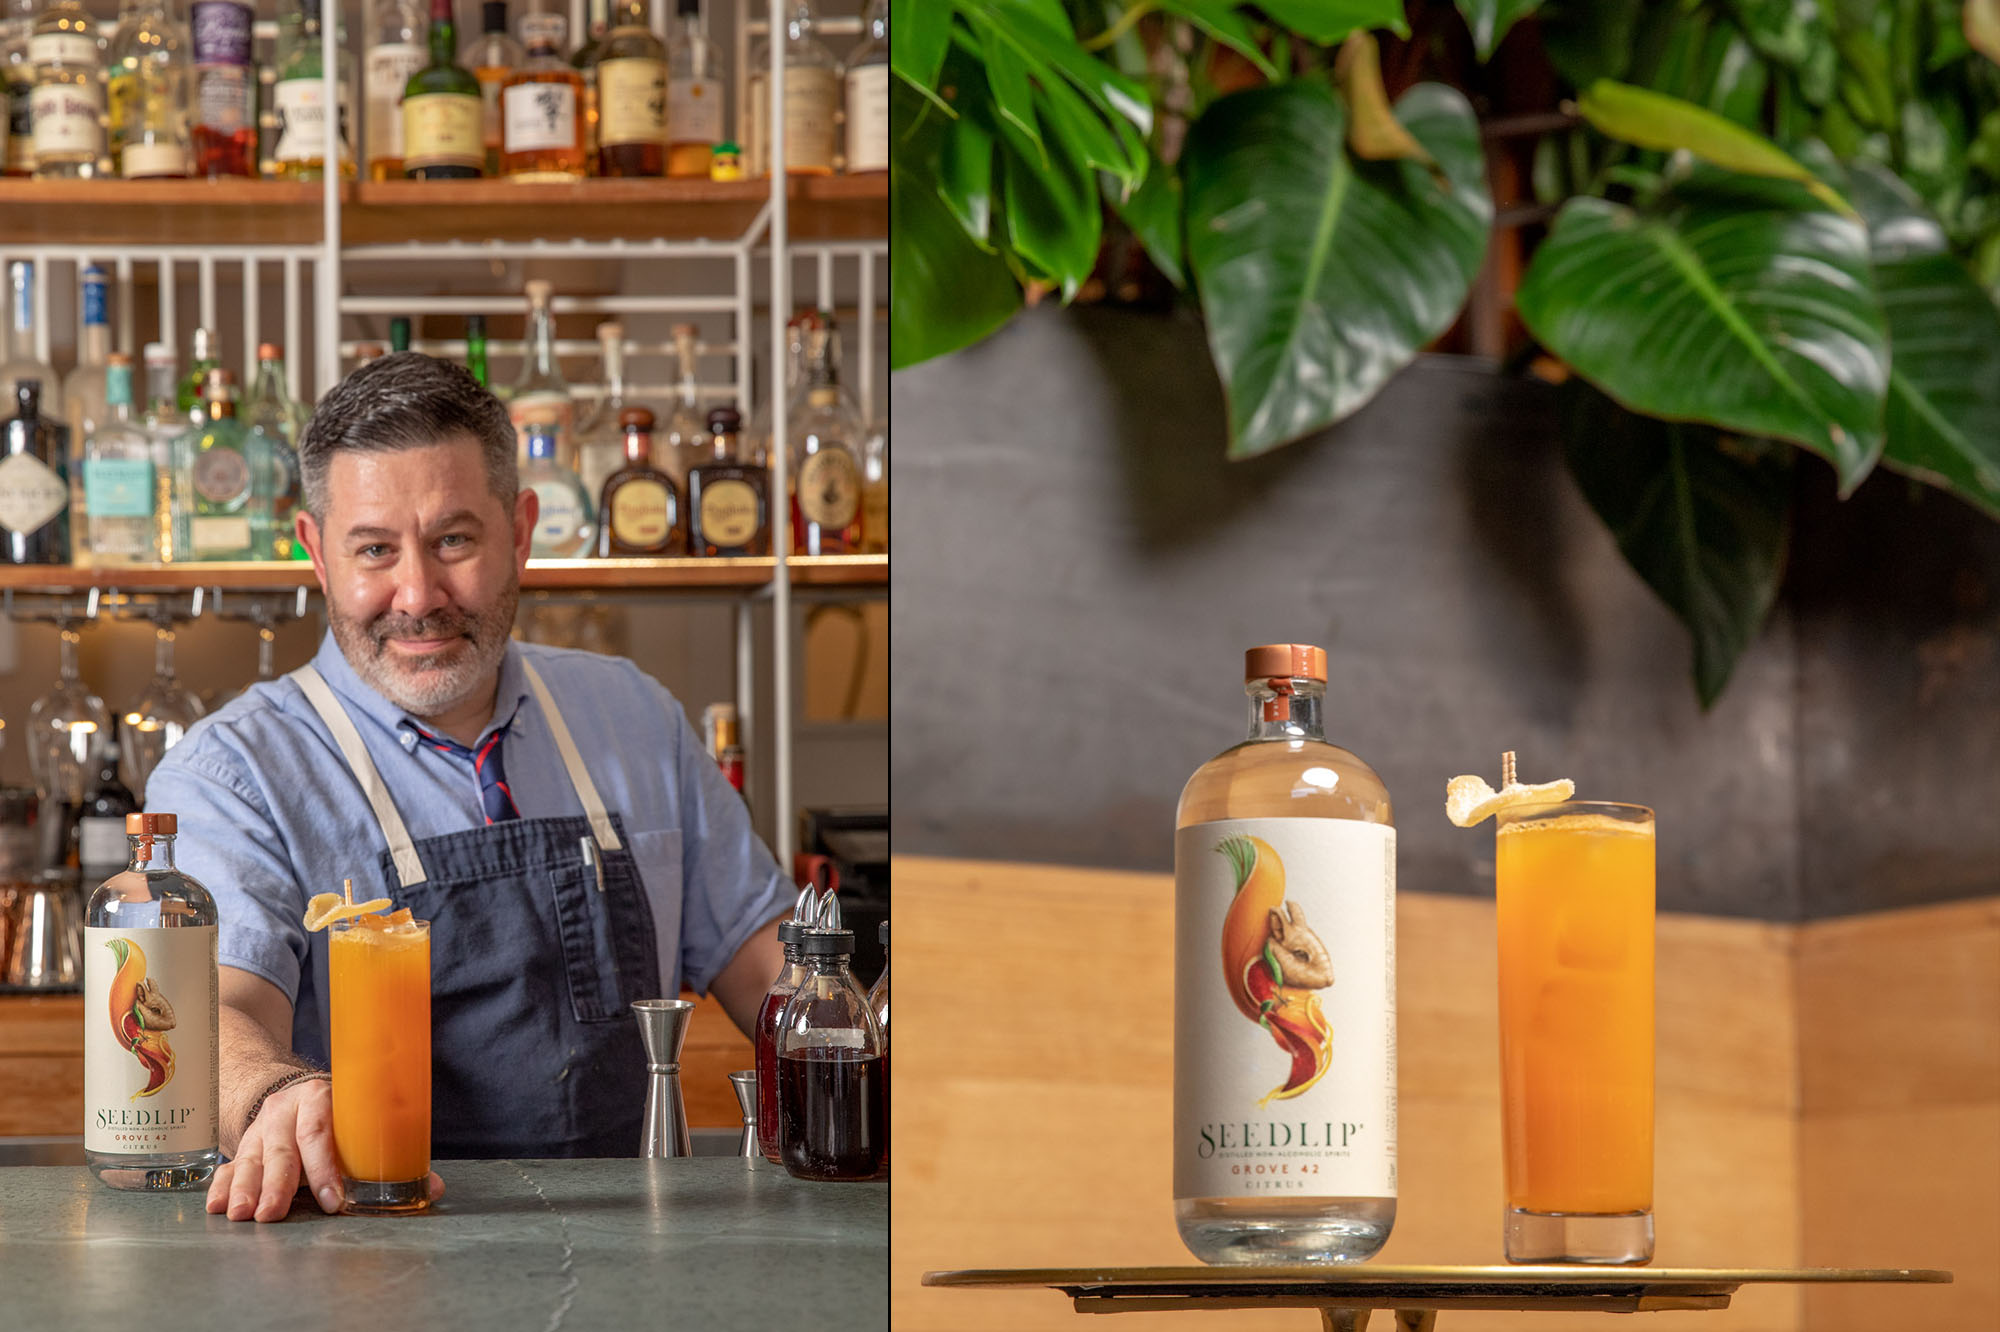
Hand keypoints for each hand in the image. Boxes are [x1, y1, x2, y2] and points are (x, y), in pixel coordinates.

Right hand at [205, 1077, 444, 1221]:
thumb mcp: (360, 1127)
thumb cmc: (338, 1118)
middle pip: (281, 1150)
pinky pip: (229, 1167)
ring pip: (252, 1159)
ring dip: (246, 1189)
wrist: (295, 1096)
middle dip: (278, 1185)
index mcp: (321, 1098)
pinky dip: (221, 1187)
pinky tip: (218, 1207)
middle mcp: (286, 1110)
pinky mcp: (242, 1147)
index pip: (321, 1132)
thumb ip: (390, 1157)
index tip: (332, 1199)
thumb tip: (432, 1189)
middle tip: (272, 1214)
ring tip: (243, 1214)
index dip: (325, 1167)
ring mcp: (261, 1129)